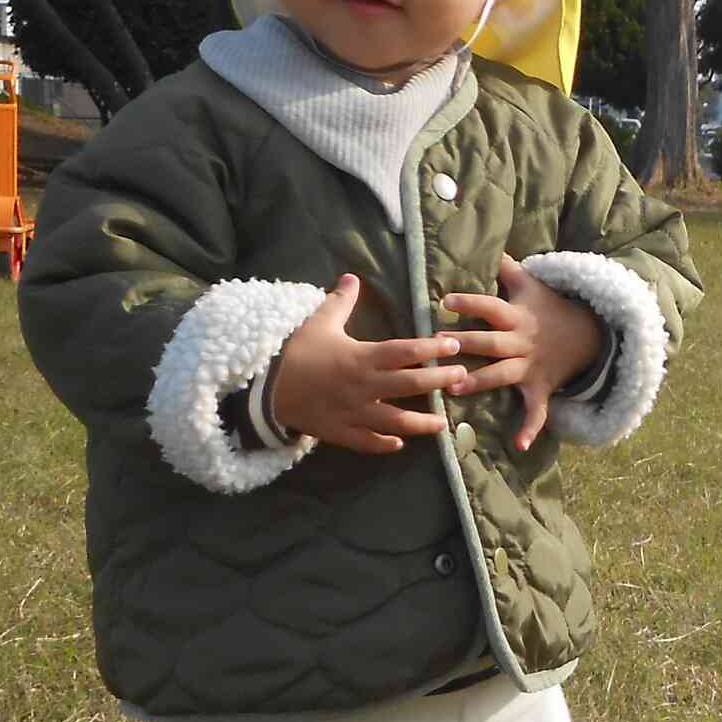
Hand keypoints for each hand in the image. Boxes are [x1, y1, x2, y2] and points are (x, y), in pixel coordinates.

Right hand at [269, 276, 472, 454]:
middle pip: (410, 385)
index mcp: (361, 357)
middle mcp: (363, 386)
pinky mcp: (339, 431)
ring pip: (396, 420)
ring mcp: (353, 412)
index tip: (453, 345)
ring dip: (422, 423)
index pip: (405, 352)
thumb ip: (339, 302)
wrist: (260, 385)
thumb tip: (351, 277)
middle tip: (461, 377)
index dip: (431, 349)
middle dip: (439, 381)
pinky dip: (384, 444)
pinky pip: (366, 441)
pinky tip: (400, 444)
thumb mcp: (317, 322)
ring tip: (443, 423)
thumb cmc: (293, 351)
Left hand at [438, 254, 607, 450]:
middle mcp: (522, 342)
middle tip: (439, 345)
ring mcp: (531, 367)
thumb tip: (486, 242)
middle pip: (491, 342)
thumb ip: (506, 267)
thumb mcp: (532, 283)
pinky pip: (536, 410)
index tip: (445, 299)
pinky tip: (518, 444)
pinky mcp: (539, 388)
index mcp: (517, 317)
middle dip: (467, 343)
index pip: (491, 306)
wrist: (590, 334)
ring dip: (481, 382)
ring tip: (455, 388)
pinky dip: (529, 428)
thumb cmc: (550, 307)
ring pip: (503, 375)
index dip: (470, 302)